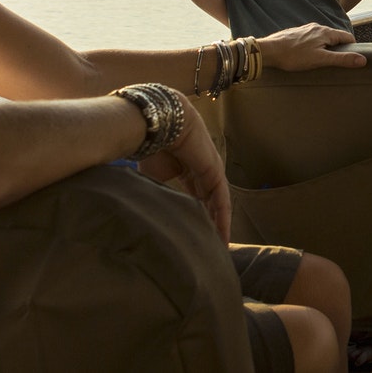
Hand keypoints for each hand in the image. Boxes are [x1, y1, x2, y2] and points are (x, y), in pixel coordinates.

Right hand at [138, 102, 230, 239]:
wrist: (160, 123)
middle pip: (208, 202)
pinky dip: (222, 219)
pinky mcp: (216, 172)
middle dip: (209, 225)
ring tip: (216, 250)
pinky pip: (221, 200)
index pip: (194, 197)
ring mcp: (211, 170)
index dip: (194, 216)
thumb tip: (149, 216)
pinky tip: (222, 238)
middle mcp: (202, 170)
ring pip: (217, 204)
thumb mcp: (153, 175)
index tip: (191, 237)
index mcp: (186, 169)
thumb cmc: (152, 145)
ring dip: (217, 226)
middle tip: (208, 250)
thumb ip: (157, 192)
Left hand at [257, 23, 366, 71]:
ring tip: (322, 61)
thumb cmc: (293, 56)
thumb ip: (341, 60)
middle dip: (339, 49)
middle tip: (336, 64)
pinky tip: (308, 56)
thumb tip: (362, 60)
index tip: (352, 60)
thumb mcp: (320, 60)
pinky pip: (312, 39)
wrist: (268, 51)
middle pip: (335, 37)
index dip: (352, 48)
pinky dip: (315, 47)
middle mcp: (317, 27)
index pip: (347, 37)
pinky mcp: (297, 34)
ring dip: (326, 48)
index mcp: (326, 32)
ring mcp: (306, 29)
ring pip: (323, 38)